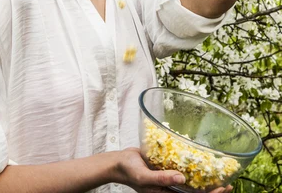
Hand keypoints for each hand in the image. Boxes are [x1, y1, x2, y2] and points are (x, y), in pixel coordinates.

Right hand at [113, 147, 233, 192]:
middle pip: (197, 192)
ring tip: (221, 173)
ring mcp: (171, 178)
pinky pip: (184, 169)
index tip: (224, 188)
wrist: (120, 162)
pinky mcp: (168, 168)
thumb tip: (181, 178)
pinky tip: (202, 160)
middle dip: (214, 189)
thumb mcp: (144, 177)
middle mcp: (172, 188)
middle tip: (229, 182)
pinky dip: (195, 167)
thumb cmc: (130, 172)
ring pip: (193, 182)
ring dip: (207, 179)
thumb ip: (161, 179)